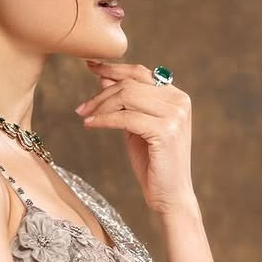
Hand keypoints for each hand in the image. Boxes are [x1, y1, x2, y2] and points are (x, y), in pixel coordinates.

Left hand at [75, 59, 196, 215]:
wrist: (170, 196)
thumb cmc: (153, 164)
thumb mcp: (136, 127)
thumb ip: (125, 103)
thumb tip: (104, 78)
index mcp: (176, 97)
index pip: (141, 73)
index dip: (114, 68)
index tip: (90, 66)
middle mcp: (179, 101)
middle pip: (131, 84)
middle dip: (102, 93)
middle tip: (81, 107)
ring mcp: (175, 115)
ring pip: (127, 97)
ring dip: (100, 105)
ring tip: (84, 116)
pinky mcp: (166, 131)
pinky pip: (126, 117)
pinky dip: (104, 120)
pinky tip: (90, 125)